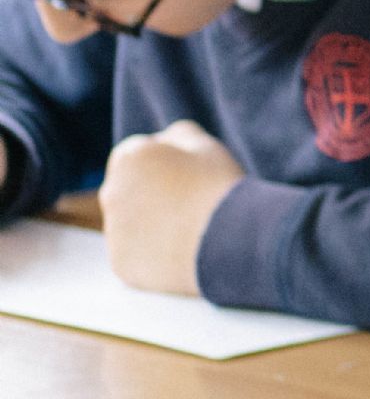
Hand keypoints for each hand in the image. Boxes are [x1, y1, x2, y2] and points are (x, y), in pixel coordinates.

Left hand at [101, 120, 244, 296]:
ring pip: (132, 223)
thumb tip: (167, 139)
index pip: (138, 154)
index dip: (166, 163)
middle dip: (153, 194)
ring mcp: (113, 231)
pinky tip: (184, 252)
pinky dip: (154, 254)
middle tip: (192, 205)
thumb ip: (179, 134)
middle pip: (130, 189)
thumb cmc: (220, 188)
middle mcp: (110, 192)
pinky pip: (136, 255)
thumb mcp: (206, 146)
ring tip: (192, 231)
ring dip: (153, 224)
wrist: (230, 241)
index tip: (190, 176)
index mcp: (129, 157)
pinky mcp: (122, 264)